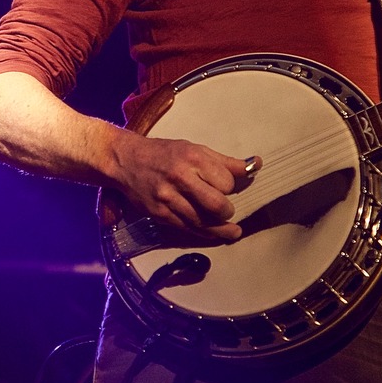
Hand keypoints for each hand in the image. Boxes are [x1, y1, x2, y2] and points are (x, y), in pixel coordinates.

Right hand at [110, 132, 250, 241]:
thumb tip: (255, 164)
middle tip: (228, 211)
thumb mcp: (194, 148)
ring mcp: (168, 198)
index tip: (225, 186)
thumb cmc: (164, 153)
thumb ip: (225, 161)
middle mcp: (181, 177)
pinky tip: (215, 234)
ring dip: (221, 228)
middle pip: (217, 204)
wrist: (125, 161)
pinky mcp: (160, 214)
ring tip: (233, 231)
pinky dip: (204, 233)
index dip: (229, 186)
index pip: (226, 181)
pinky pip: (188, 228)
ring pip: (203, 221)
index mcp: (193, 158)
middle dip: (227, 211)